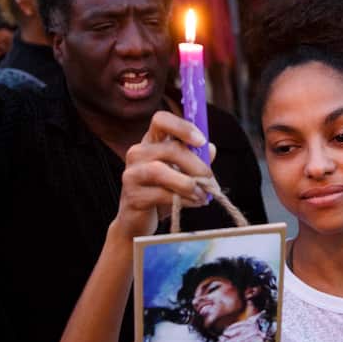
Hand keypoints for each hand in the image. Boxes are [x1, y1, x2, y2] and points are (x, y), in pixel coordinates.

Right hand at [113, 110, 211, 237]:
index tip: (201, 141)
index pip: (161, 119)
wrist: (139, 222)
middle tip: (210, 180)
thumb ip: (196, 159)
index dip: (182, 127)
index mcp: (151, 141)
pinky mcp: (132, 195)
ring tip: (202, 195)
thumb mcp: (181, 173)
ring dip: (187, 183)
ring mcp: (132, 173)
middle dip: (196, 165)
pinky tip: (193, 203)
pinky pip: (160, 194)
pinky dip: (182, 199)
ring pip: (160, 170)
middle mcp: (138, 153)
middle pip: (170, 148)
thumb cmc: (161, 192)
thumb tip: (210, 148)